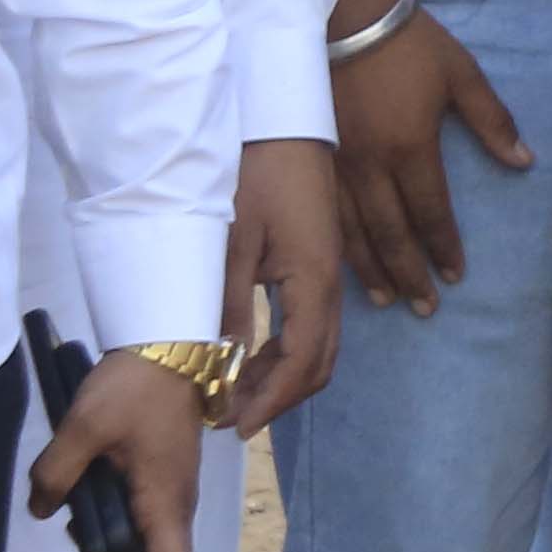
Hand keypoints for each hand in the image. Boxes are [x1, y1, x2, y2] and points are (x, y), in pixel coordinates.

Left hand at [28, 350, 208, 551]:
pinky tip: (85, 522)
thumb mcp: (84, 427)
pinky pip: (147, 528)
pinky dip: (119, 541)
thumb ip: (55, 473)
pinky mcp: (165, 479)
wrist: (172, 342)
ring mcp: (174, 494)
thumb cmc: (135, 387)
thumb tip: (42, 511)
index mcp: (165, 504)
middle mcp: (177, 507)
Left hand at [222, 137, 342, 429]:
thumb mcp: (230, 240)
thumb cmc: (254, 175)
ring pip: (319, 347)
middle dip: (278, 398)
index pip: (302, 362)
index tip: (234, 426)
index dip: (271, 400)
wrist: (282, 124)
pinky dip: (285, 352)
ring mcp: (329, 274)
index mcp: (313, 280)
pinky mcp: (319, 264)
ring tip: (233, 393)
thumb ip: (229, 305)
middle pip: (320, 363)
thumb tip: (221, 367)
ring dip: (281, 378)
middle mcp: (331, 285)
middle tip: (229, 418)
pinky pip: (312, 325)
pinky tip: (252, 356)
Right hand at [330, 3, 528, 317]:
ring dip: (372, 269)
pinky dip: (338, 245)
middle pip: (391, 233)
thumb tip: (525, 161)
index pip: (431, 212)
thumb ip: (494, 121)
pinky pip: (327, 214)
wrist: (346, 16)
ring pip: (353, 231)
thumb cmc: (410, 45)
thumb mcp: (462, 76)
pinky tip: (344, 266)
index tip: (456, 275)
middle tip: (426, 307)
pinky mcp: (315, 157)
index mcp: (411, 147)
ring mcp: (337, 165)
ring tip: (388, 301)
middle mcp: (371, 165)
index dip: (444, 246)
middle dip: (411, 273)